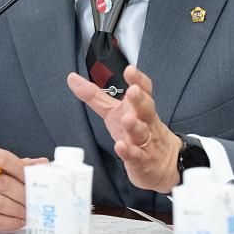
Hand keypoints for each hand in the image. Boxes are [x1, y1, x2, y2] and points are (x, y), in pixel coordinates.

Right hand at [0, 146, 46, 232]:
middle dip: (24, 193)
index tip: (36, 178)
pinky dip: (9, 222)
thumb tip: (43, 164)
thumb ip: (16, 164)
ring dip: (19, 209)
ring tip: (32, 211)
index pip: (3, 158)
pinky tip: (19, 220)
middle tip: (38, 199)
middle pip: (2, 183)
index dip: (22, 169)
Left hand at [67, 65, 181, 192]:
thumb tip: (72, 78)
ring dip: (135, 125)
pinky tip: (121, 146)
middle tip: (133, 91)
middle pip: (147, 108)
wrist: (162, 163)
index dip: (138, 79)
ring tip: (128, 119)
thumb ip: (94, 96)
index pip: (144, 90)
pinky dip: (129, 152)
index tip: (130, 70)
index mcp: (140, 107)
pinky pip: (137, 156)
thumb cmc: (134, 133)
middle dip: (140, 99)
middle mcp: (146, 122)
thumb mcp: (113, 112)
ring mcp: (146, 142)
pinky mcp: (142, 162)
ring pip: (143, 132)